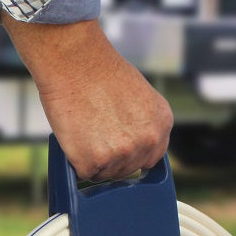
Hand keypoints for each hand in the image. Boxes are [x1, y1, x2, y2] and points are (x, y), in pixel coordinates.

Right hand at [0, 15, 172, 180]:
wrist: (75, 61)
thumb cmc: (99, 71)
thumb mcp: (139, 97)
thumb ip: (141, 123)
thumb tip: (132, 142)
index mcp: (161, 123)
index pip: (151, 157)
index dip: (130, 154)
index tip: (116, 147)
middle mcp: (148, 141)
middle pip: (128, 169)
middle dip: (111, 157)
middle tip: (93, 133)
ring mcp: (122, 154)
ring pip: (105, 173)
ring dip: (92, 159)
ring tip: (84, 129)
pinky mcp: (94, 161)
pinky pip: (83, 173)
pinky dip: (74, 160)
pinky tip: (74, 135)